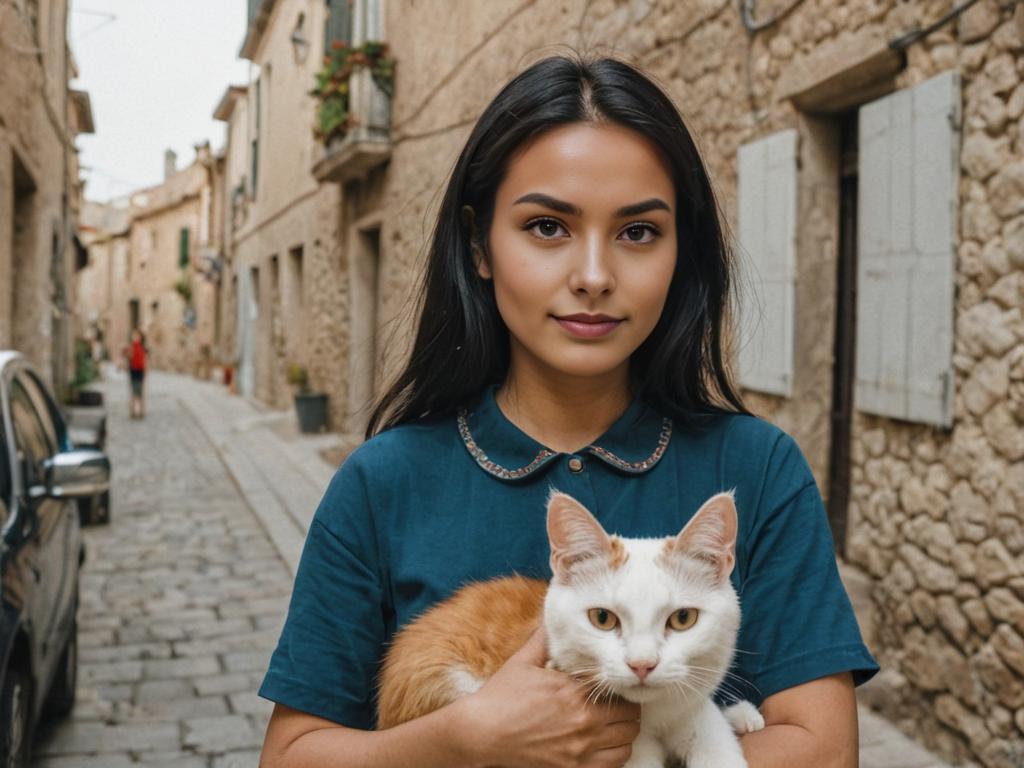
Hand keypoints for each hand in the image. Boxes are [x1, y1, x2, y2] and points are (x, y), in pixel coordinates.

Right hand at [452, 626, 640, 767]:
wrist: (480, 735)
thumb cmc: (499, 698)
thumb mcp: (522, 662)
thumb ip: (544, 639)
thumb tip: (551, 616)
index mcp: (574, 693)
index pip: (620, 691)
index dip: (621, 689)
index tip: (615, 689)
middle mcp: (583, 723)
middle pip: (631, 718)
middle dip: (626, 710)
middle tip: (615, 707)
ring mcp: (580, 751)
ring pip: (626, 744)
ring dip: (622, 734)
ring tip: (610, 727)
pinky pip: (614, 765)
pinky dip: (613, 755)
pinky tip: (601, 746)